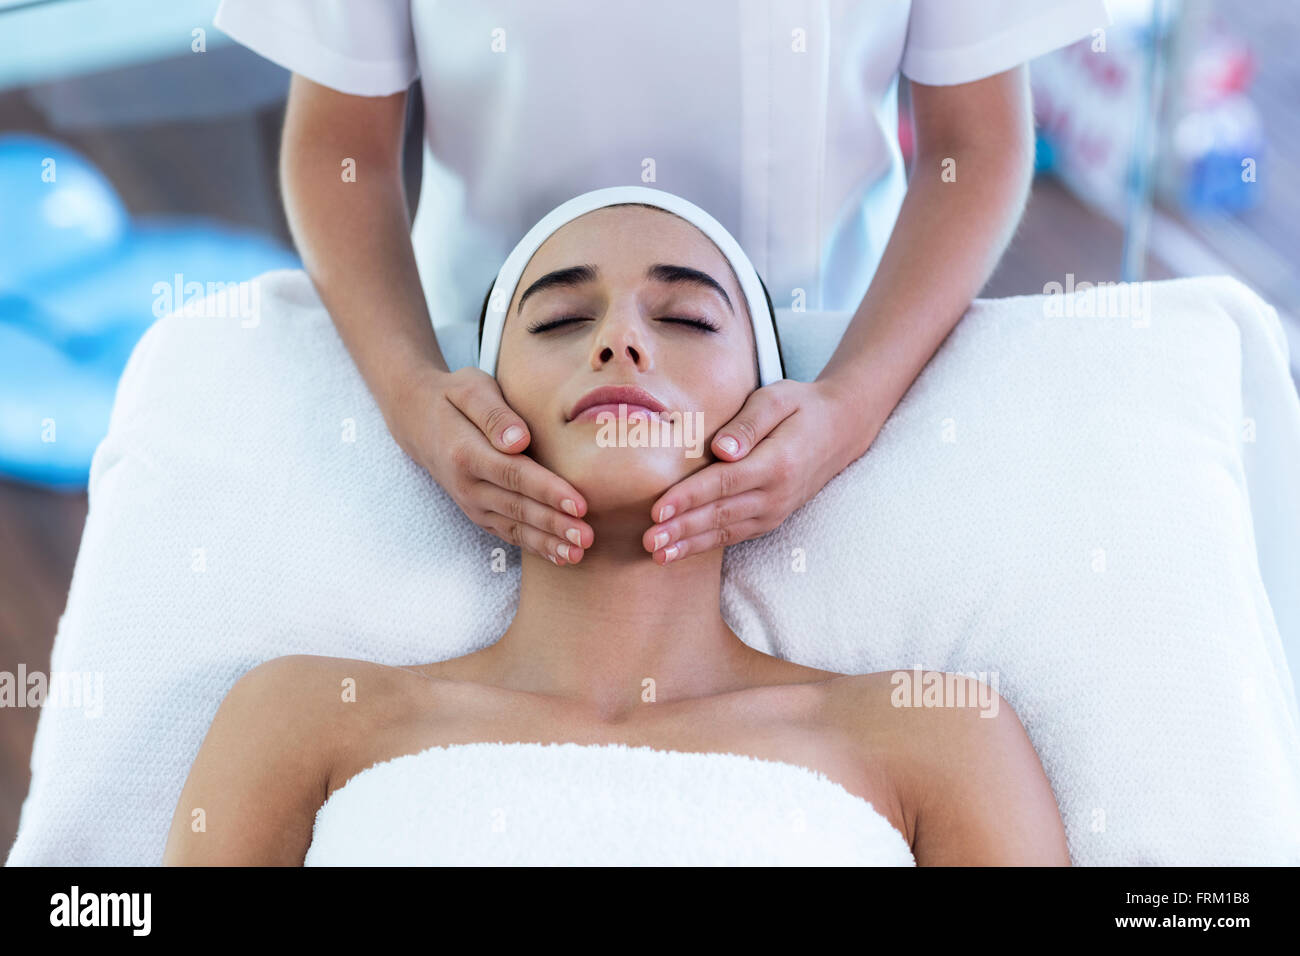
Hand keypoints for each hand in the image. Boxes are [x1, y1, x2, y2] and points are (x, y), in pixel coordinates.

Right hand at [390, 367, 592, 564]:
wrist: (418, 420)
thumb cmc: (454, 397)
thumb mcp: (470, 390)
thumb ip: (495, 415)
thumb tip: (519, 440)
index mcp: (467, 453)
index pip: (514, 475)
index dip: (547, 491)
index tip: (579, 504)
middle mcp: (467, 486)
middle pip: (518, 508)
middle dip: (554, 525)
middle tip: (587, 537)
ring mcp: (472, 504)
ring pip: (515, 528)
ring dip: (548, 543)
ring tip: (580, 554)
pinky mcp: (480, 513)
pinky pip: (509, 534)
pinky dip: (535, 547)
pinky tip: (561, 556)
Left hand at [641, 379, 869, 564]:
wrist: (841, 429)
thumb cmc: (802, 407)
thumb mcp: (777, 399)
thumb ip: (749, 424)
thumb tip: (722, 449)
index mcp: (776, 462)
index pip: (724, 482)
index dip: (689, 497)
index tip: (658, 509)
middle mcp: (776, 494)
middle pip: (721, 514)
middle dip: (682, 529)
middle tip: (649, 541)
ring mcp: (775, 510)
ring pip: (726, 532)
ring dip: (690, 545)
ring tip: (658, 555)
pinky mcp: (771, 518)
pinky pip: (735, 535)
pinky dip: (706, 546)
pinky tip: (680, 551)